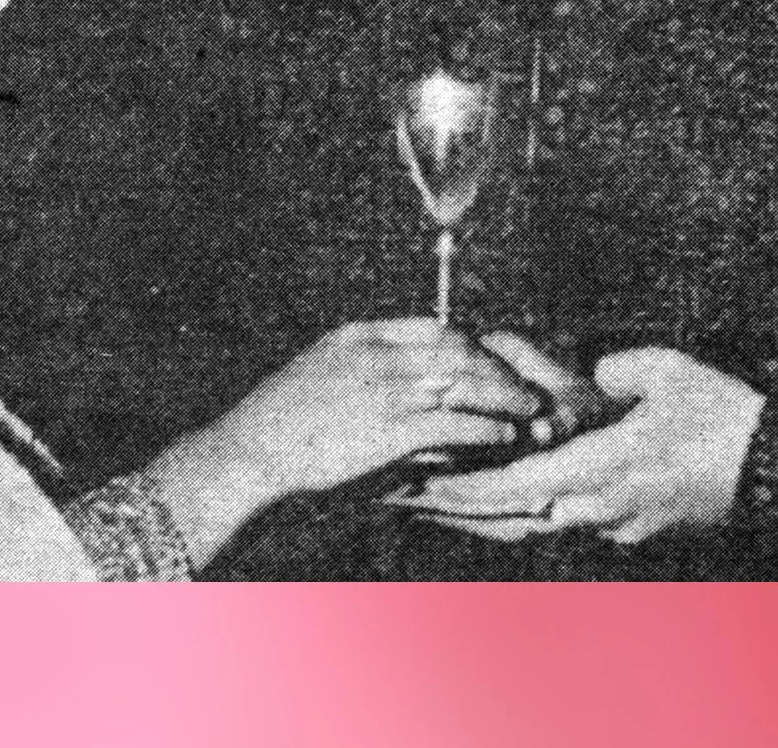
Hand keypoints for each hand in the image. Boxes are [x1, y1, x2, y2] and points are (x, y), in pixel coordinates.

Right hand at [144, 318, 540, 562]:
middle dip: (497, 368)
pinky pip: (453, 424)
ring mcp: (385, 391)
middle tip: (522, 385)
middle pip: (458, 351)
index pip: (434, 328)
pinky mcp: (389, 430)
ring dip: (502, 397)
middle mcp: (378, 356)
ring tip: (526, 410)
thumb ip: (362, 366)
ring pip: (464, 384)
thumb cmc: (280, 418)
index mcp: (361, 336)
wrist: (250, 449)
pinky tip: (501, 436)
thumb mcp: (320, 371)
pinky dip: (484, 429)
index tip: (490, 361)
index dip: (470, 345)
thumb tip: (401, 377)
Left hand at [394, 346, 763, 544]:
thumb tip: (589, 377)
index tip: (419, 485)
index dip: (461, 488)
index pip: (512, 486)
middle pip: (513, 518)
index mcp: (602, 468)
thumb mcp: (667, 371)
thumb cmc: (727, 420)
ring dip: (491, 517)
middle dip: (458, 511)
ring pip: (539, 526)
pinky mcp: (637, 527)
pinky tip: (514, 501)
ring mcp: (619, 524)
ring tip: (446, 506)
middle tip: (411, 500)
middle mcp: (601, 507)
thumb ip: (614, 369)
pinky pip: (573, 523)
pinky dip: (533, 511)